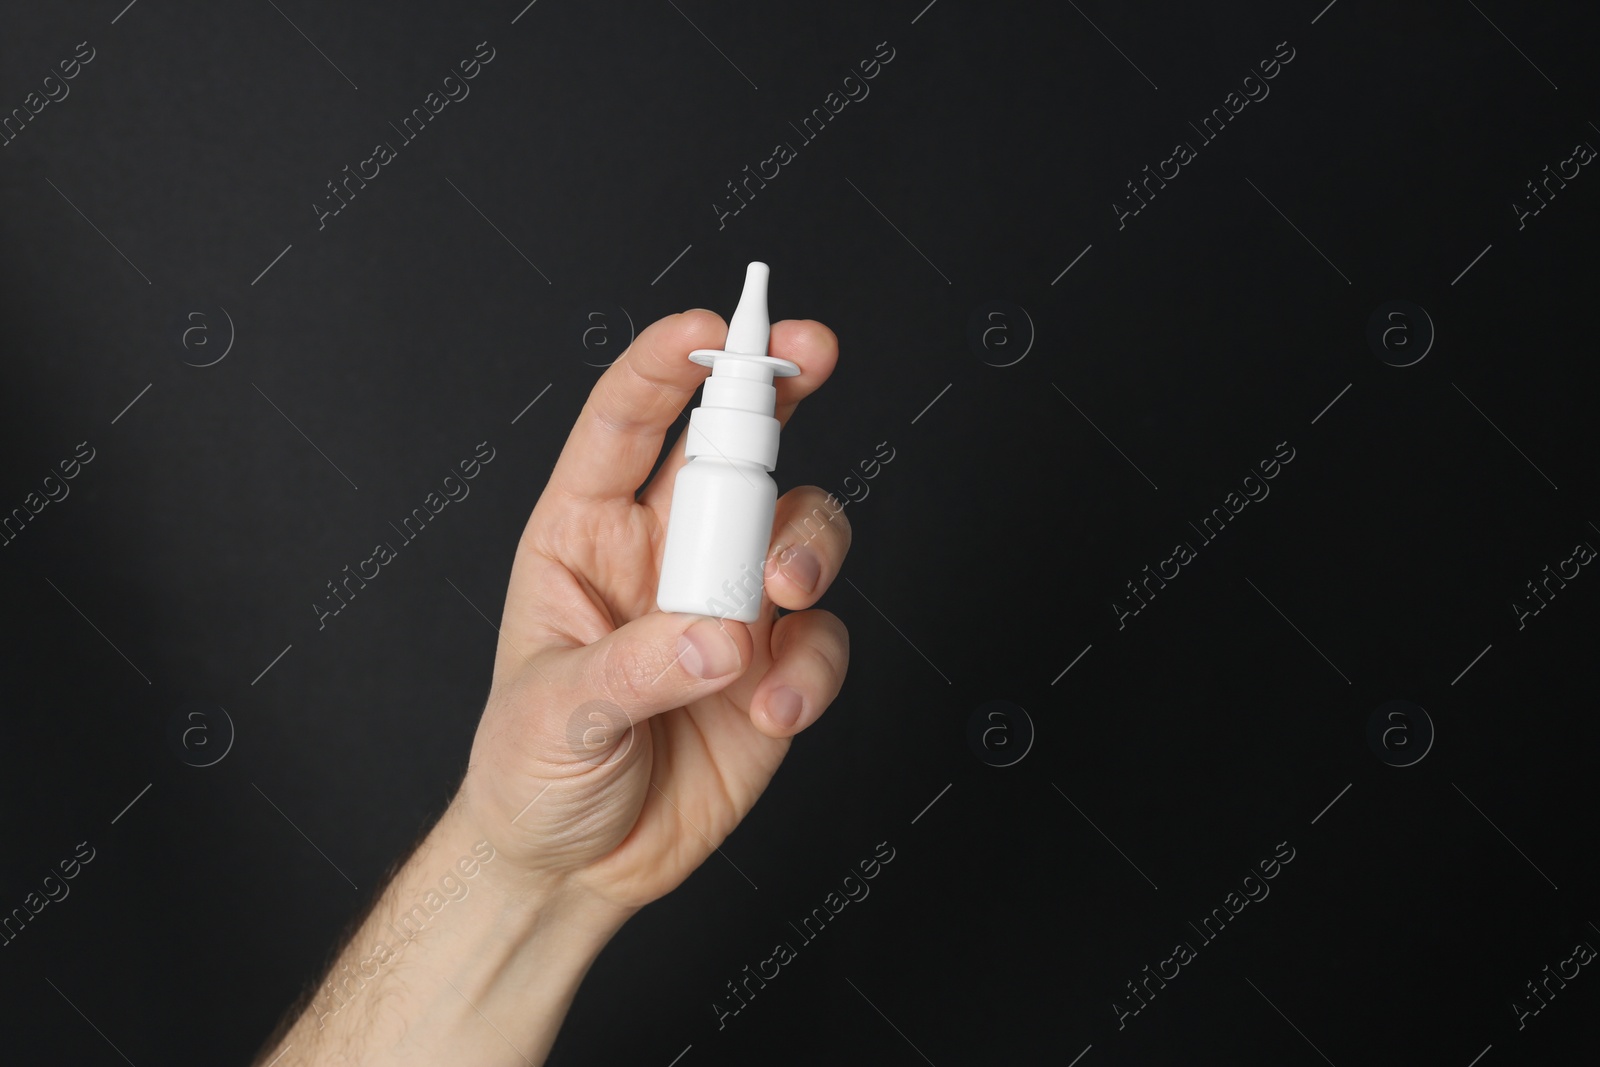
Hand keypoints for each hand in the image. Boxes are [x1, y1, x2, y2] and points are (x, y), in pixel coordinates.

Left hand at [458, 309, 850, 913]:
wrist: (575, 866)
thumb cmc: (531, 773)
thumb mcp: (554, 717)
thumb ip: (635, 669)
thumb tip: (723, 636)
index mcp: (584, 532)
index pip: (626, 422)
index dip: (667, 362)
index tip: (713, 328)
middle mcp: (664, 552)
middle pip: (735, 446)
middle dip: (777, 389)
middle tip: (812, 353)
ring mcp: (729, 605)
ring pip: (800, 527)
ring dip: (808, 544)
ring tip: (784, 594)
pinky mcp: (777, 666)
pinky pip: (824, 638)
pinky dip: (813, 667)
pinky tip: (772, 708)